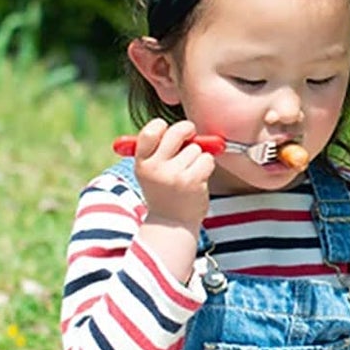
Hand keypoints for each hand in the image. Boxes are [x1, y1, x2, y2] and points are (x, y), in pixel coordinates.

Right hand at [130, 118, 214, 233]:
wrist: (172, 224)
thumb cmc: (163, 192)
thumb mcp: (151, 172)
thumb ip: (159, 149)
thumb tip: (183, 126)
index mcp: (142, 163)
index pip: (150, 132)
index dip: (161, 125)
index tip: (167, 130)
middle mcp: (156, 168)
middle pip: (176, 132)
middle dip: (187, 129)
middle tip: (190, 133)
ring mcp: (175, 175)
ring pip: (195, 148)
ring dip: (197, 156)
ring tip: (189, 172)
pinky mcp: (193, 181)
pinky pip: (207, 159)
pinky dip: (206, 166)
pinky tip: (198, 179)